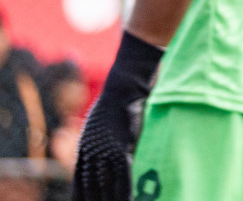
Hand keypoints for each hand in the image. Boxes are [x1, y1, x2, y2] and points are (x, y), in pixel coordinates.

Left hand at [73, 33, 161, 200]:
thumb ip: (103, 139)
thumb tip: (111, 151)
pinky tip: (128, 200)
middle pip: (91, 187)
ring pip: (107, 185)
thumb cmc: (117, 99)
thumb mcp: (102, 122)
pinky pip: (123, 177)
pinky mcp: (121, 148)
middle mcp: (91, 153)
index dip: (82, 196)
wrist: (125, 86)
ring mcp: (106, 152)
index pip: (80, 180)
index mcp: (85, 148)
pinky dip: (125, 191)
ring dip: (111, 200)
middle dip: (95, 200)